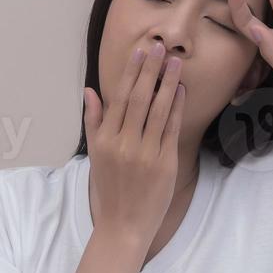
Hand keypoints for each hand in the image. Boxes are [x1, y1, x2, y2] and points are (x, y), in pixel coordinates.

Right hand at [82, 41, 185, 245]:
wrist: (123, 225)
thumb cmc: (109, 189)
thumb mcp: (95, 155)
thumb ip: (94, 122)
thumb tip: (90, 91)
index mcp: (105, 140)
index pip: (120, 98)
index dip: (131, 73)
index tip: (140, 52)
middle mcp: (124, 144)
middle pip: (140, 99)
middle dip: (151, 71)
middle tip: (161, 47)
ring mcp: (146, 153)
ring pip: (159, 111)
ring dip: (168, 84)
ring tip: (176, 63)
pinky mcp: (165, 163)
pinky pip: (172, 130)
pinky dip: (177, 108)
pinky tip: (181, 91)